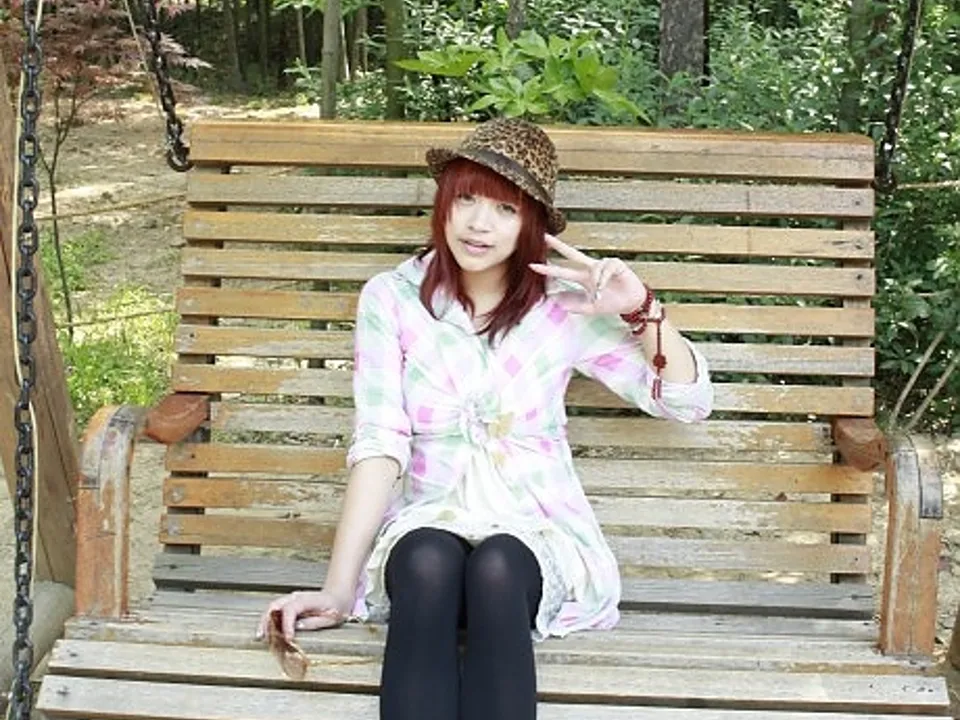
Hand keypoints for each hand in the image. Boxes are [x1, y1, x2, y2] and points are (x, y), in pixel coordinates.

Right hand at [256, 588, 352, 642]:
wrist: (338, 596)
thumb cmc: (336, 607)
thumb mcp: (330, 618)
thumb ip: (313, 623)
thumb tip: (297, 628)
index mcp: (307, 599)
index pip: (291, 609)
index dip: (287, 624)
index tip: (288, 638)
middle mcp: (296, 597)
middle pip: (275, 605)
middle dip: (267, 621)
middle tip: (264, 638)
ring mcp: (291, 599)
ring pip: (272, 608)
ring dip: (265, 622)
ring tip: (261, 637)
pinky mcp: (289, 604)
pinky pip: (275, 611)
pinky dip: (269, 621)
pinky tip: (267, 632)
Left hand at [529, 234, 646, 314]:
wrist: (630, 304)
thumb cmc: (610, 303)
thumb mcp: (588, 307)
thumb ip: (572, 304)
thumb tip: (554, 300)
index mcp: (582, 278)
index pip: (562, 270)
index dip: (548, 269)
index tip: (532, 266)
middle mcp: (590, 269)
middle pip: (571, 253)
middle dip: (558, 245)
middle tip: (543, 237)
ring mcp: (602, 265)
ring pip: (592, 267)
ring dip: (596, 282)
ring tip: (601, 293)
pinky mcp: (615, 264)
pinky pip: (605, 269)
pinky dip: (604, 279)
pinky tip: (605, 286)